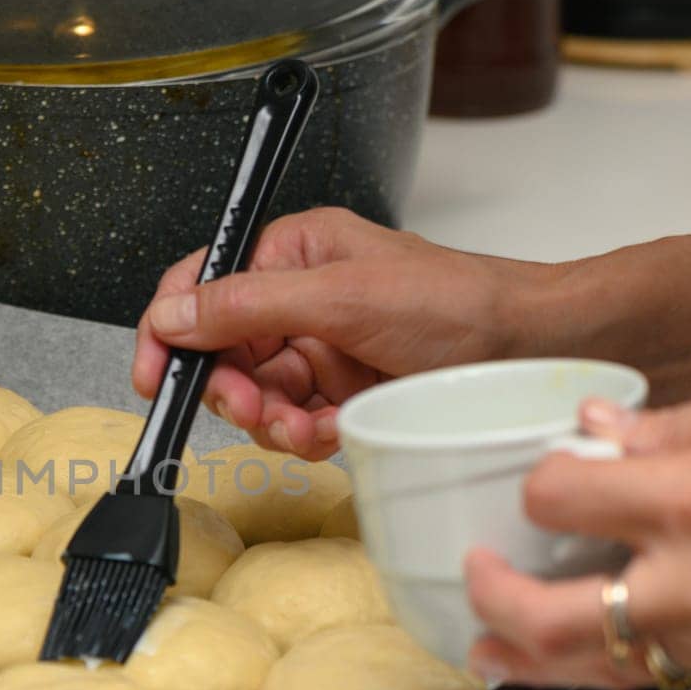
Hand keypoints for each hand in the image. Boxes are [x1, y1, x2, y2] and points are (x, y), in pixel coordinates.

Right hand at [133, 207, 557, 457]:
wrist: (535, 350)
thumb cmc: (460, 303)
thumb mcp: (342, 297)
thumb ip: (247, 305)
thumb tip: (174, 317)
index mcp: (292, 253)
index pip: (200, 286)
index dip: (169, 331)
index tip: (155, 377)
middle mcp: (299, 297)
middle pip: (222, 353)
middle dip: (233, 390)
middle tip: (255, 410)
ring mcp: (321, 347)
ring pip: (256, 397)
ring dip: (273, 421)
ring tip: (307, 427)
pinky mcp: (343, 392)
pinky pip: (294, 423)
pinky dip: (306, 436)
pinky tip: (336, 430)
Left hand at [466, 356, 690, 689]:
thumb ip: (675, 419)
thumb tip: (599, 427)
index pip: (559, 500)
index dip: (538, 484)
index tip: (550, 475)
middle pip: (555, 616)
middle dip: (496, 599)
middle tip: (473, 578)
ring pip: (602, 666)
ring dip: (534, 663)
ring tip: (490, 654)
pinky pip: (659, 672)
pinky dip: (606, 668)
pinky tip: (578, 659)